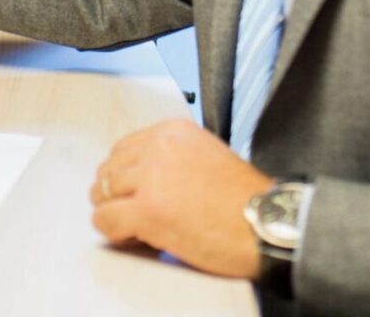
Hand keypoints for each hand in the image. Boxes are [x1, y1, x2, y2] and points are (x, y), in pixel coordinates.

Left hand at [89, 118, 271, 277]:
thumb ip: (172, 157)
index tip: (133, 192)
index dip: (125, 176)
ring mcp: (151, 178)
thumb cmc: (246, 200)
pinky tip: (133, 238)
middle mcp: (159, 147)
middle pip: (109, 169)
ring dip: (113, 212)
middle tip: (131, 213)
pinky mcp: (148, 210)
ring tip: (135, 227)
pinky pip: (105, 221)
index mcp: (173, 131)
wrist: (268, 224)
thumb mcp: (207, 156)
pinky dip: (114, 232)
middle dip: (115, 194)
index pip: (123, 148)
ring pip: (101, 194)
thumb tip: (141, 176)